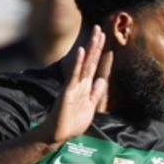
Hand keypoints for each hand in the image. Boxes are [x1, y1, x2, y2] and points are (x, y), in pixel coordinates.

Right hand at [39, 26, 111, 147]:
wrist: (59, 135)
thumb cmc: (72, 123)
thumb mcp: (90, 106)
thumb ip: (96, 93)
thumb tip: (102, 81)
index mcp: (84, 86)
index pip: (93, 65)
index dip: (99, 51)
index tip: (104, 37)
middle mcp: (78, 83)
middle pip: (89, 61)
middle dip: (95, 45)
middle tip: (99, 28)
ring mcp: (73, 86)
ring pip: (83, 64)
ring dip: (90, 49)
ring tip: (95, 34)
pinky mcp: (67, 92)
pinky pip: (73, 75)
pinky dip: (78, 63)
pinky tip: (82, 51)